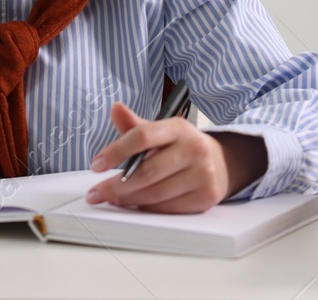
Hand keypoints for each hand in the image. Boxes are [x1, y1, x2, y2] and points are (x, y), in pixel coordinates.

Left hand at [85, 102, 266, 212]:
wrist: (221, 163)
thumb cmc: (182, 146)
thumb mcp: (161, 131)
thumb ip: (135, 125)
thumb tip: (115, 109)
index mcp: (178, 128)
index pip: (143, 136)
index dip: (116, 151)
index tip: (96, 164)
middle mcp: (194, 149)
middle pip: (147, 171)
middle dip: (116, 185)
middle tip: (96, 192)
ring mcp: (202, 175)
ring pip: (155, 193)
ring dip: (128, 199)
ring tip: (112, 198)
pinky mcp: (205, 198)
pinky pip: (167, 208)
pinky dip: (146, 208)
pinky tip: (134, 205)